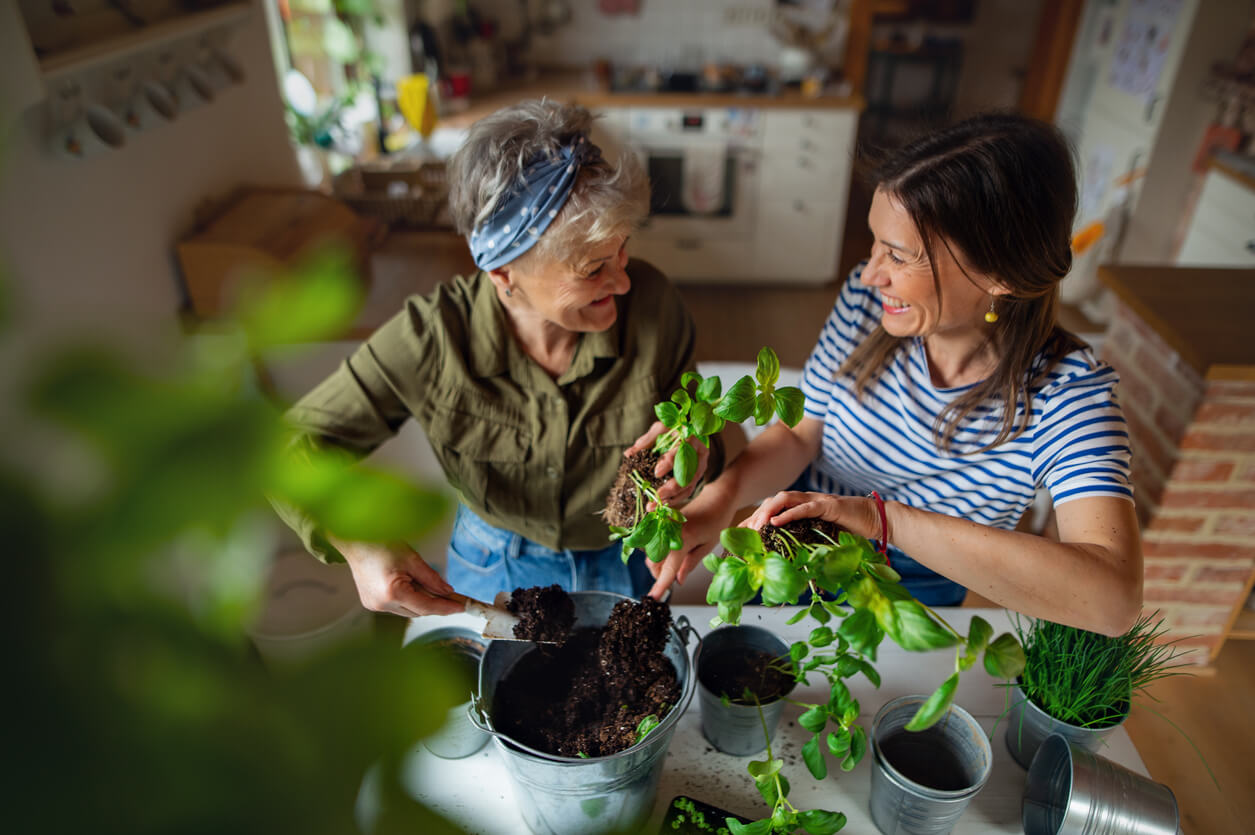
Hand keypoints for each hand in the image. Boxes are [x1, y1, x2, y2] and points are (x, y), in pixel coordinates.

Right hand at [333, 539, 464, 617]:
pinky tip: (411, 586)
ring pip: (408, 611)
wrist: (355, 542)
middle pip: (418, 611)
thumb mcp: (412, 559)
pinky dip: (408, 600)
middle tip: (453, 596)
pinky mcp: (371, 603)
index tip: (461, 607)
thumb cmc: (380, 544)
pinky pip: (397, 607)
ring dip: (421, 602)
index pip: (427, 607)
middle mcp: (381, 603)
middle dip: (436, 604)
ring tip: (428, 586)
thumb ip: (432, 578)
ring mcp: (374, 605)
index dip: (446, 607)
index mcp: (392, 593)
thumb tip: (447, 591)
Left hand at [625, 421, 709, 507]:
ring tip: (654, 506)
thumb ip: (646, 441)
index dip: (669, 463)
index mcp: (691, 439)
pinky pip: (687, 492)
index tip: (656, 473)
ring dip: (671, 499)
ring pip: (688, 487)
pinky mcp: (696, 478)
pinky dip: (674, 500)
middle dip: (670, 489)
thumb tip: (629, 454)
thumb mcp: (661, 429)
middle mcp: (699, 455)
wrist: (692, 432)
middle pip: (688, 475)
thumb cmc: (674, 429)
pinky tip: (661, 505)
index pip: (681, 452)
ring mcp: (700, 468)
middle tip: (655, 497)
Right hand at [646, 485, 736, 599]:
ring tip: (674, 569)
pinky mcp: (662, 523)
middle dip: (659, 576)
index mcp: (683, 539)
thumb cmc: (717, 521)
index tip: (653, 599)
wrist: (715, 497)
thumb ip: (690, 564)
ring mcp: (663, 526)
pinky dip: (659, 554)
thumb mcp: (708, 546)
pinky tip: (671, 556)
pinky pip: (654, 543)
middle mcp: (668, 532)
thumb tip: (678, 581)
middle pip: (653, 562)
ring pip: (651, 553)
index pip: (668, 568)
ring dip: (658, 565)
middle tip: (671, 583)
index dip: (661, 585)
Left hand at [741, 491, 878, 540]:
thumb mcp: (824, 538)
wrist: (878, 520)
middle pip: (773, 502)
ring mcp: (817, 500)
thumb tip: (793, 566)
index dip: (755, 519)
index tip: (739, 533)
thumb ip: (809, 544)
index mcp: (803, 508)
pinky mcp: (829, 505)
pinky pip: (806, 507)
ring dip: (767, 511)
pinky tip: (775, 522)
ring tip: (756, 526)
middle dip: (757, 515)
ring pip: (784, 499)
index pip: (773, 510)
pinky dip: (789, 513)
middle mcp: (807, 501)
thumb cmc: (852, 530)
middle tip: (744, 532)